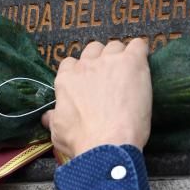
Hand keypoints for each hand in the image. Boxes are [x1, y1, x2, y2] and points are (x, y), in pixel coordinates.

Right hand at [41, 39, 151, 158]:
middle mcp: (86, 66)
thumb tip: (47, 117)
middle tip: (110, 79)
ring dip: (121, 57)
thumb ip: (54, 119)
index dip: (82, 72)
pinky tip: (143, 63)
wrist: (107, 144)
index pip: (71, 63)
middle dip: (101, 60)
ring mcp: (109, 61)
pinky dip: (141, 52)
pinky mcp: (131, 63)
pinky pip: (138, 45)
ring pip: (115, 46)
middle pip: (93, 50)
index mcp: (67, 80)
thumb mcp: (58, 132)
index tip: (90, 83)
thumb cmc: (82, 142)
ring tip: (129, 75)